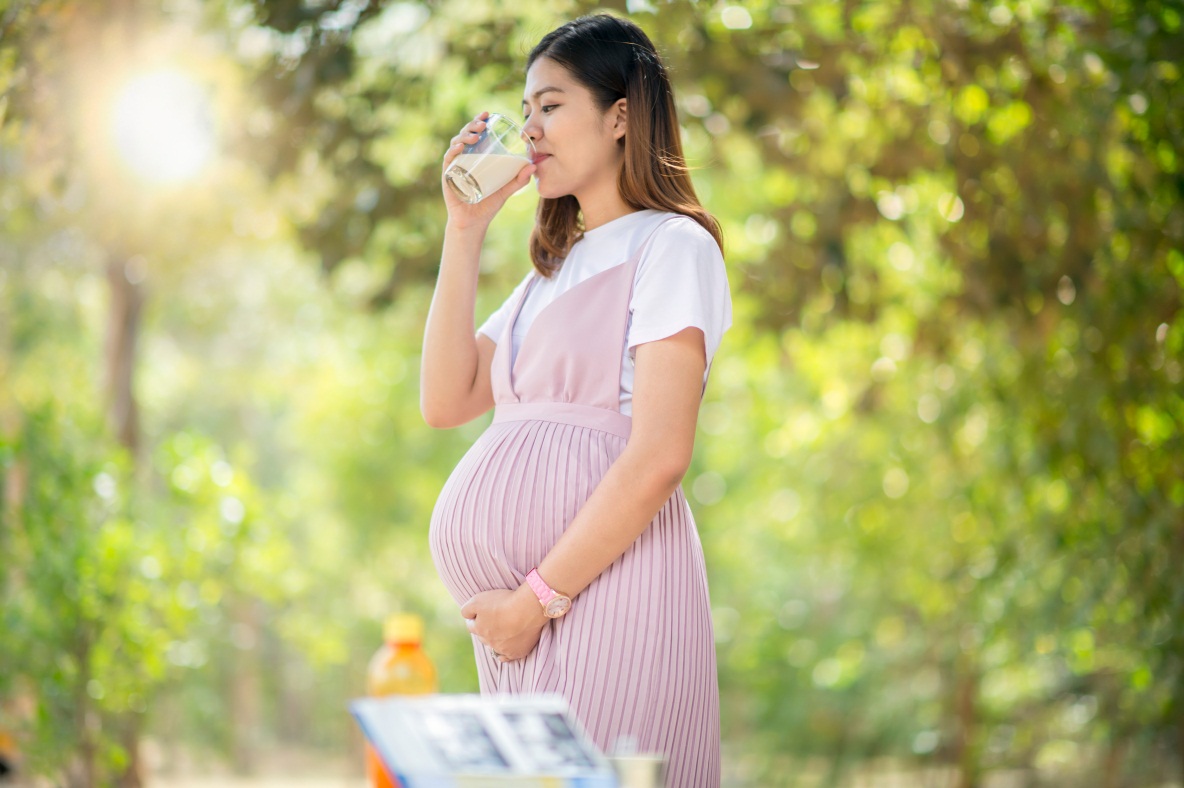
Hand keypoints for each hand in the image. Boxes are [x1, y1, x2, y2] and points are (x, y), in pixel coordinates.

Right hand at [442, 111, 535, 229]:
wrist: (474, 222)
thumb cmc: (488, 204)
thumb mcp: (506, 190)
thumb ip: (518, 180)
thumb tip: (534, 166)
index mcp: (475, 157)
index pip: (475, 134)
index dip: (478, 121)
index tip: (487, 114)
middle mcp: (463, 158)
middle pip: (465, 135)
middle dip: (472, 126)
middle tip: (482, 123)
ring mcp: (454, 166)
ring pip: (456, 144)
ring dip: (464, 136)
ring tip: (475, 136)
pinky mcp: (448, 177)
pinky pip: (448, 161)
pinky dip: (453, 152)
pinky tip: (460, 148)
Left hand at [460, 585, 546, 661]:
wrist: (528, 609)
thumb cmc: (504, 602)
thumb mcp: (478, 600)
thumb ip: (467, 609)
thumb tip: (465, 616)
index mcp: (479, 629)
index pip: (471, 626)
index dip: (474, 618)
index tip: (479, 613)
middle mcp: (489, 642)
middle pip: (482, 637)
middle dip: (485, 629)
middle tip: (493, 620)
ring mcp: (503, 649)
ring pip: (494, 648)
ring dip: (495, 641)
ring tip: (502, 632)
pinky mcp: (517, 652)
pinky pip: (507, 657)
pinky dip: (504, 654)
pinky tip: (505, 649)